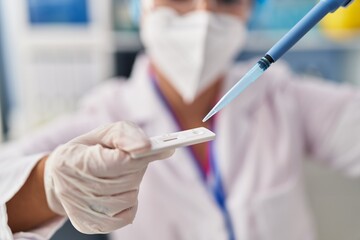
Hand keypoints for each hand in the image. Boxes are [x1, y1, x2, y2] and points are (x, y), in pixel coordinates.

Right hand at [44, 121, 172, 233]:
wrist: (66, 174)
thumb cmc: (91, 149)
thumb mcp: (106, 133)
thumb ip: (126, 135)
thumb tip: (147, 147)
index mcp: (71, 161)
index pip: (117, 163)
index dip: (136, 156)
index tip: (146, 148)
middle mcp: (70, 190)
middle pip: (126, 181)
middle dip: (136, 168)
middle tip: (130, 159)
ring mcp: (80, 212)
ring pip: (129, 199)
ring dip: (132, 185)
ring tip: (120, 175)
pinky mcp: (91, 226)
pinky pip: (127, 216)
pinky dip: (129, 203)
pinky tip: (119, 192)